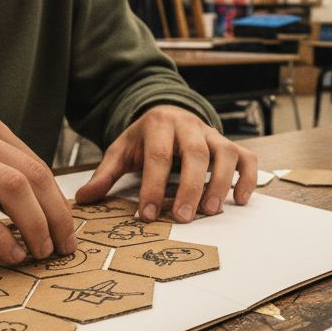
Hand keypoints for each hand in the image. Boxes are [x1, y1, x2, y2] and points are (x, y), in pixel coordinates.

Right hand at [0, 106, 76, 263]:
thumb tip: (31, 208)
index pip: (35, 163)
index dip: (58, 201)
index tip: (67, 229)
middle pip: (32, 176)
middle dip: (56, 217)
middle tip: (64, 248)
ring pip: (11, 190)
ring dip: (35, 227)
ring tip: (39, 253)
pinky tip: (8, 253)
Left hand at [75, 105, 257, 222]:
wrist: (168, 114)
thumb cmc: (146, 138)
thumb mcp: (122, 150)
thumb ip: (105, 174)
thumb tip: (83, 199)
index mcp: (159, 124)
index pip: (157, 155)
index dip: (152, 186)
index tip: (146, 215)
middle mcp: (189, 126)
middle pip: (195, 153)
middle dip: (189, 187)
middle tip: (182, 217)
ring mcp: (213, 135)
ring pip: (224, 154)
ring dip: (220, 183)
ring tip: (210, 211)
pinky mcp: (230, 145)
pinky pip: (247, 159)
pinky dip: (248, 178)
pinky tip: (240, 200)